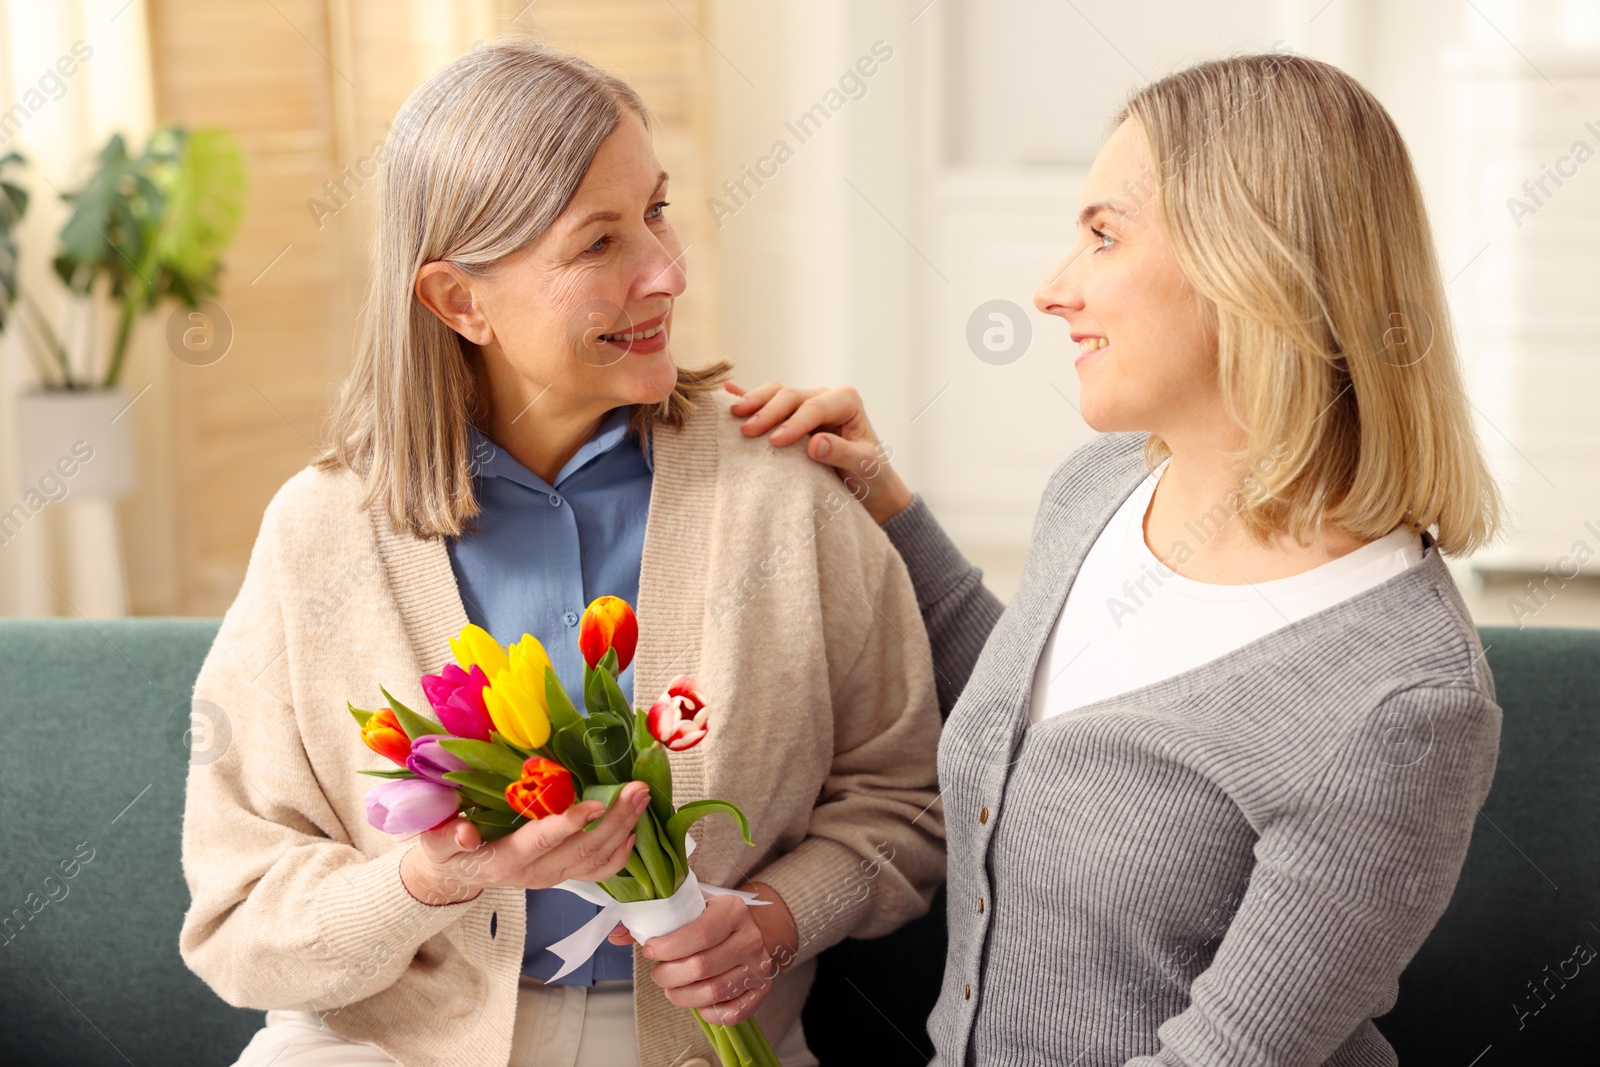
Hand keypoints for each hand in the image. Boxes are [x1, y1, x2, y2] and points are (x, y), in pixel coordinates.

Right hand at [400, 781, 649, 905]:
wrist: (457, 873)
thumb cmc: (445, 851)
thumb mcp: (434, 842)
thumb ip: (444, 836)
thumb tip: (463, 834)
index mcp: (505, 860)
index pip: (541, 840)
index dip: (568, 823)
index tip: (594, 803)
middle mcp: (535, 873)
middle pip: (582, 849)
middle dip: (613, 819)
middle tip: (636, 790)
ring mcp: (552, 876)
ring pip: (596, 858)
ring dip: (624, 828)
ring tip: (643, 799)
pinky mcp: (562, 875)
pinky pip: (598, 871)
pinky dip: (620, 854)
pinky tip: (634, 831)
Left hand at [609, 881, 798, 1024]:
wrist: (749, 929)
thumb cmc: (711, 918)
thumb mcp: (687, 907)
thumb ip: (652, 918)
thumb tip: (617, 936)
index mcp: (733, 909)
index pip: (700, 934)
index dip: (668, 947)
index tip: (649, 950)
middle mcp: (751, 938)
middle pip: (702, 967)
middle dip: (668, 975)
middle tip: (658, 973)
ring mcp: (759, 967)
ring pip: (712, 993)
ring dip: (682, 995)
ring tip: (672, 987)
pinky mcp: (761, 991)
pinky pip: (730, 1013)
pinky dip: (706, 1012)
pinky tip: (696, 999)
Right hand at [724, 381, 913, 525]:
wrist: (869, 485)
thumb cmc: (871, 474)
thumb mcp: (865, 466)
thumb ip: (842, 453)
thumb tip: (815, 443)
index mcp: (846, 401)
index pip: (815, 407)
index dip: (794, 422)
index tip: (776, 442)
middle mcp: (824, 396)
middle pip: (791, 396)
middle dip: (768, 412)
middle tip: (747, 431)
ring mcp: (805, 403)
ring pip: (776, 393)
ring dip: (754, 403)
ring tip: (734, 415)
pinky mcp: (791, 415)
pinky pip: (768, 402)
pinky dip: (748, 397)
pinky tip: (727, 392)